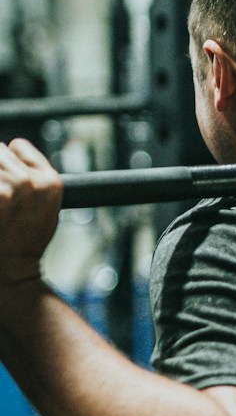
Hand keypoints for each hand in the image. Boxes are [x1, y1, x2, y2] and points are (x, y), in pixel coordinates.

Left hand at [0, 139, 62, 284]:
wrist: (11, 267)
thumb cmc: (24, 237)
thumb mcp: (47, 204)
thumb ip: (33, 173)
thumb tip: (10, 148)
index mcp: (50, 181)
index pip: (18, 147)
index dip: (10, 163)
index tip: (10, 186)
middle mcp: (30, 181)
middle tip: (3, 199)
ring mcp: (8, 188)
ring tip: (0, 202)